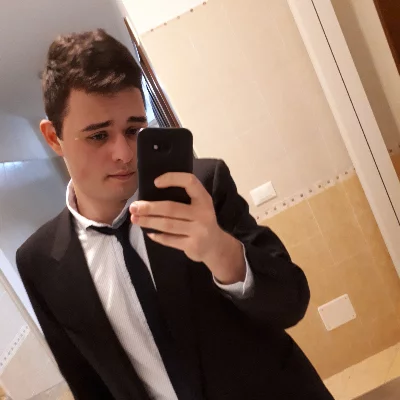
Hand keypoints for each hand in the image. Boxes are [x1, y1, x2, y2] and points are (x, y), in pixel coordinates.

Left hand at [129, 172, 245, 283]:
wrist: (216, 246)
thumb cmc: (202, 221)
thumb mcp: (199, 205)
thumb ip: (184, 198)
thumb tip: (151, 193)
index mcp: (204, 199)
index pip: (189, 182)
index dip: (172, 179)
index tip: (156, 182)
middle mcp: (203, 213)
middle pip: (171, 208)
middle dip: (149, 207)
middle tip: (134, 207)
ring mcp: (198, 231)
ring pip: (167, 225)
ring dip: (148, 222)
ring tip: (135, 219)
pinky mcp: (193, 245)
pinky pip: (170, 240)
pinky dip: (157, 236)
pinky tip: (149, 232)